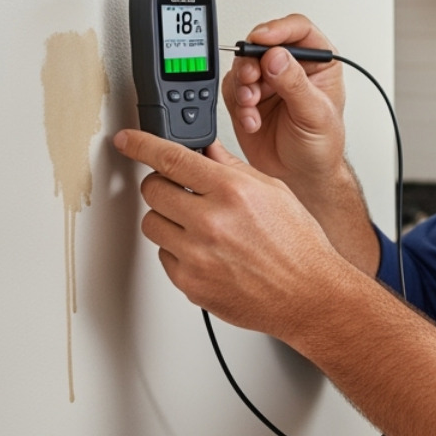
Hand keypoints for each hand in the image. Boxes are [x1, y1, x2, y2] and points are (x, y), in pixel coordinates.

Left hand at [113, 128, 349, 338]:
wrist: (308, 294)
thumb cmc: (299, 246)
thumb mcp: (274, 192)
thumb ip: (233, 169)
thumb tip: (206, 152)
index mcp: (233, 191)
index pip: (172, 158)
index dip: (142, 145)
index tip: (127, 141)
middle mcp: (211, 221)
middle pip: (153, 189)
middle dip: (164, 185)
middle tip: (183, 192)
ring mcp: (197, 255)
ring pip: (152, 224)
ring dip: (168, 219)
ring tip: (200, 226)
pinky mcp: (189, 282)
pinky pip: (164, 256)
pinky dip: (179, 251)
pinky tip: (209, 252)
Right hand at [223, 14, 345, 189]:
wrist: (302, 175)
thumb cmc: (321, 145)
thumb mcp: (315, 114)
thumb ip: (296, 84)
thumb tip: (276, 56)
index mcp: (318, 63)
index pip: (298, 29)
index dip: (278, 29)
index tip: (263, 39)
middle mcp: (290, 67)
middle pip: (263, 44)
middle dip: (252, 61)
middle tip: (252, 78)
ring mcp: (267, 81)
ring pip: (244, 65)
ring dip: (244, 85)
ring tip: (252, 105)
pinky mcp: (247, 98)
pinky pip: (232, 89)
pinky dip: (238, 104)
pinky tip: (251, 120)